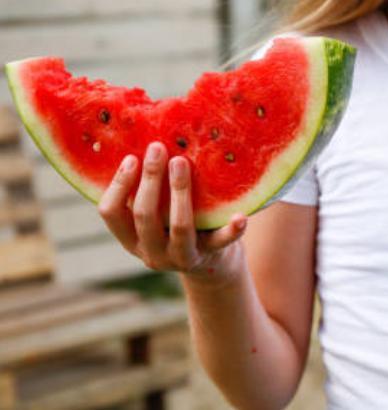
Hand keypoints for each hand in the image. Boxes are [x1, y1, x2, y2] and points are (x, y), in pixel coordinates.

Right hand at [97, 142, 247, 282]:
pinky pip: (222, 241)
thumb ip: (146, 191)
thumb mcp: (156, 213)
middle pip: (145, 216)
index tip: (131, 157)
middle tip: (158, 148)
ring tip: (182, 162)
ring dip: (180, 192)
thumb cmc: (176, 224)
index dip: (118, 185)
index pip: (111, 214)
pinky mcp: (211, 254)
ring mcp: (182, 257)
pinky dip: (231, 230)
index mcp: (131, 240)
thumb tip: (143, 139)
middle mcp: (152, 253)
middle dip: (151, 179)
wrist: (211, 262)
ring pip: (179, 226)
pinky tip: (240, 216)